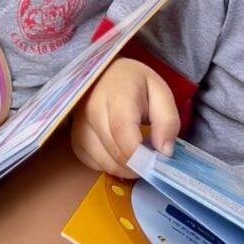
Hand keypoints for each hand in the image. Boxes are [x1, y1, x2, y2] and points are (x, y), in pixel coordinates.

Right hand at [71, 58, 180, 176]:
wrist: (106, 76)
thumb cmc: (135, 84)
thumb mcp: (160, 92)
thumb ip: (168, 120)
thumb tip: (165, 152)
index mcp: (116, 94)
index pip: (123, 131)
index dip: (141, 154)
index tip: (158, 161)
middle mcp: (92, 111)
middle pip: (116, 151)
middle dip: (140, 162)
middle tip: (154, 157)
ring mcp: (80, 127)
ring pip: (106, 163)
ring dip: (128, 167)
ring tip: (140, 154)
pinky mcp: (76, 141)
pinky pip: (96, 165)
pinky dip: (113, 166)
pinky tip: (123, 152)